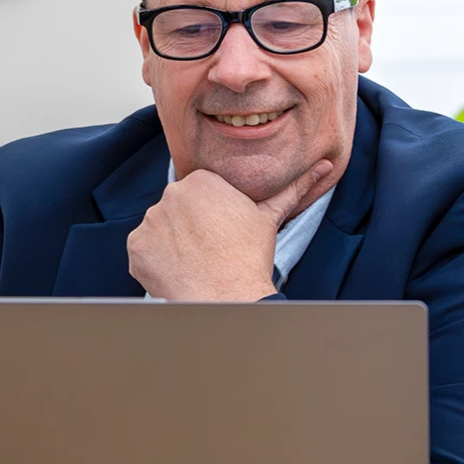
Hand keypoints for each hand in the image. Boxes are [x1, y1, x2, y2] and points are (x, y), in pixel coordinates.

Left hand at [127, 160, 332, 300]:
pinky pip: (143, 248)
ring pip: (160, 227)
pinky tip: (177, 269)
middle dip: (189, 223)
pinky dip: (155, 258)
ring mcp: (150, 220)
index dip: (210, 212)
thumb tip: (326, 167)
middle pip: (177, 206)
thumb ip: (293, 188)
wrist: (227, 296)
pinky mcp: (137, 246)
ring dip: (171, 240)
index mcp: (201, 180)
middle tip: (208, 246)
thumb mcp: (270, 216)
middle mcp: (171, 194)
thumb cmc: (248, 256)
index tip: (220, 230)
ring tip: (194, 259)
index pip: (199, 191)